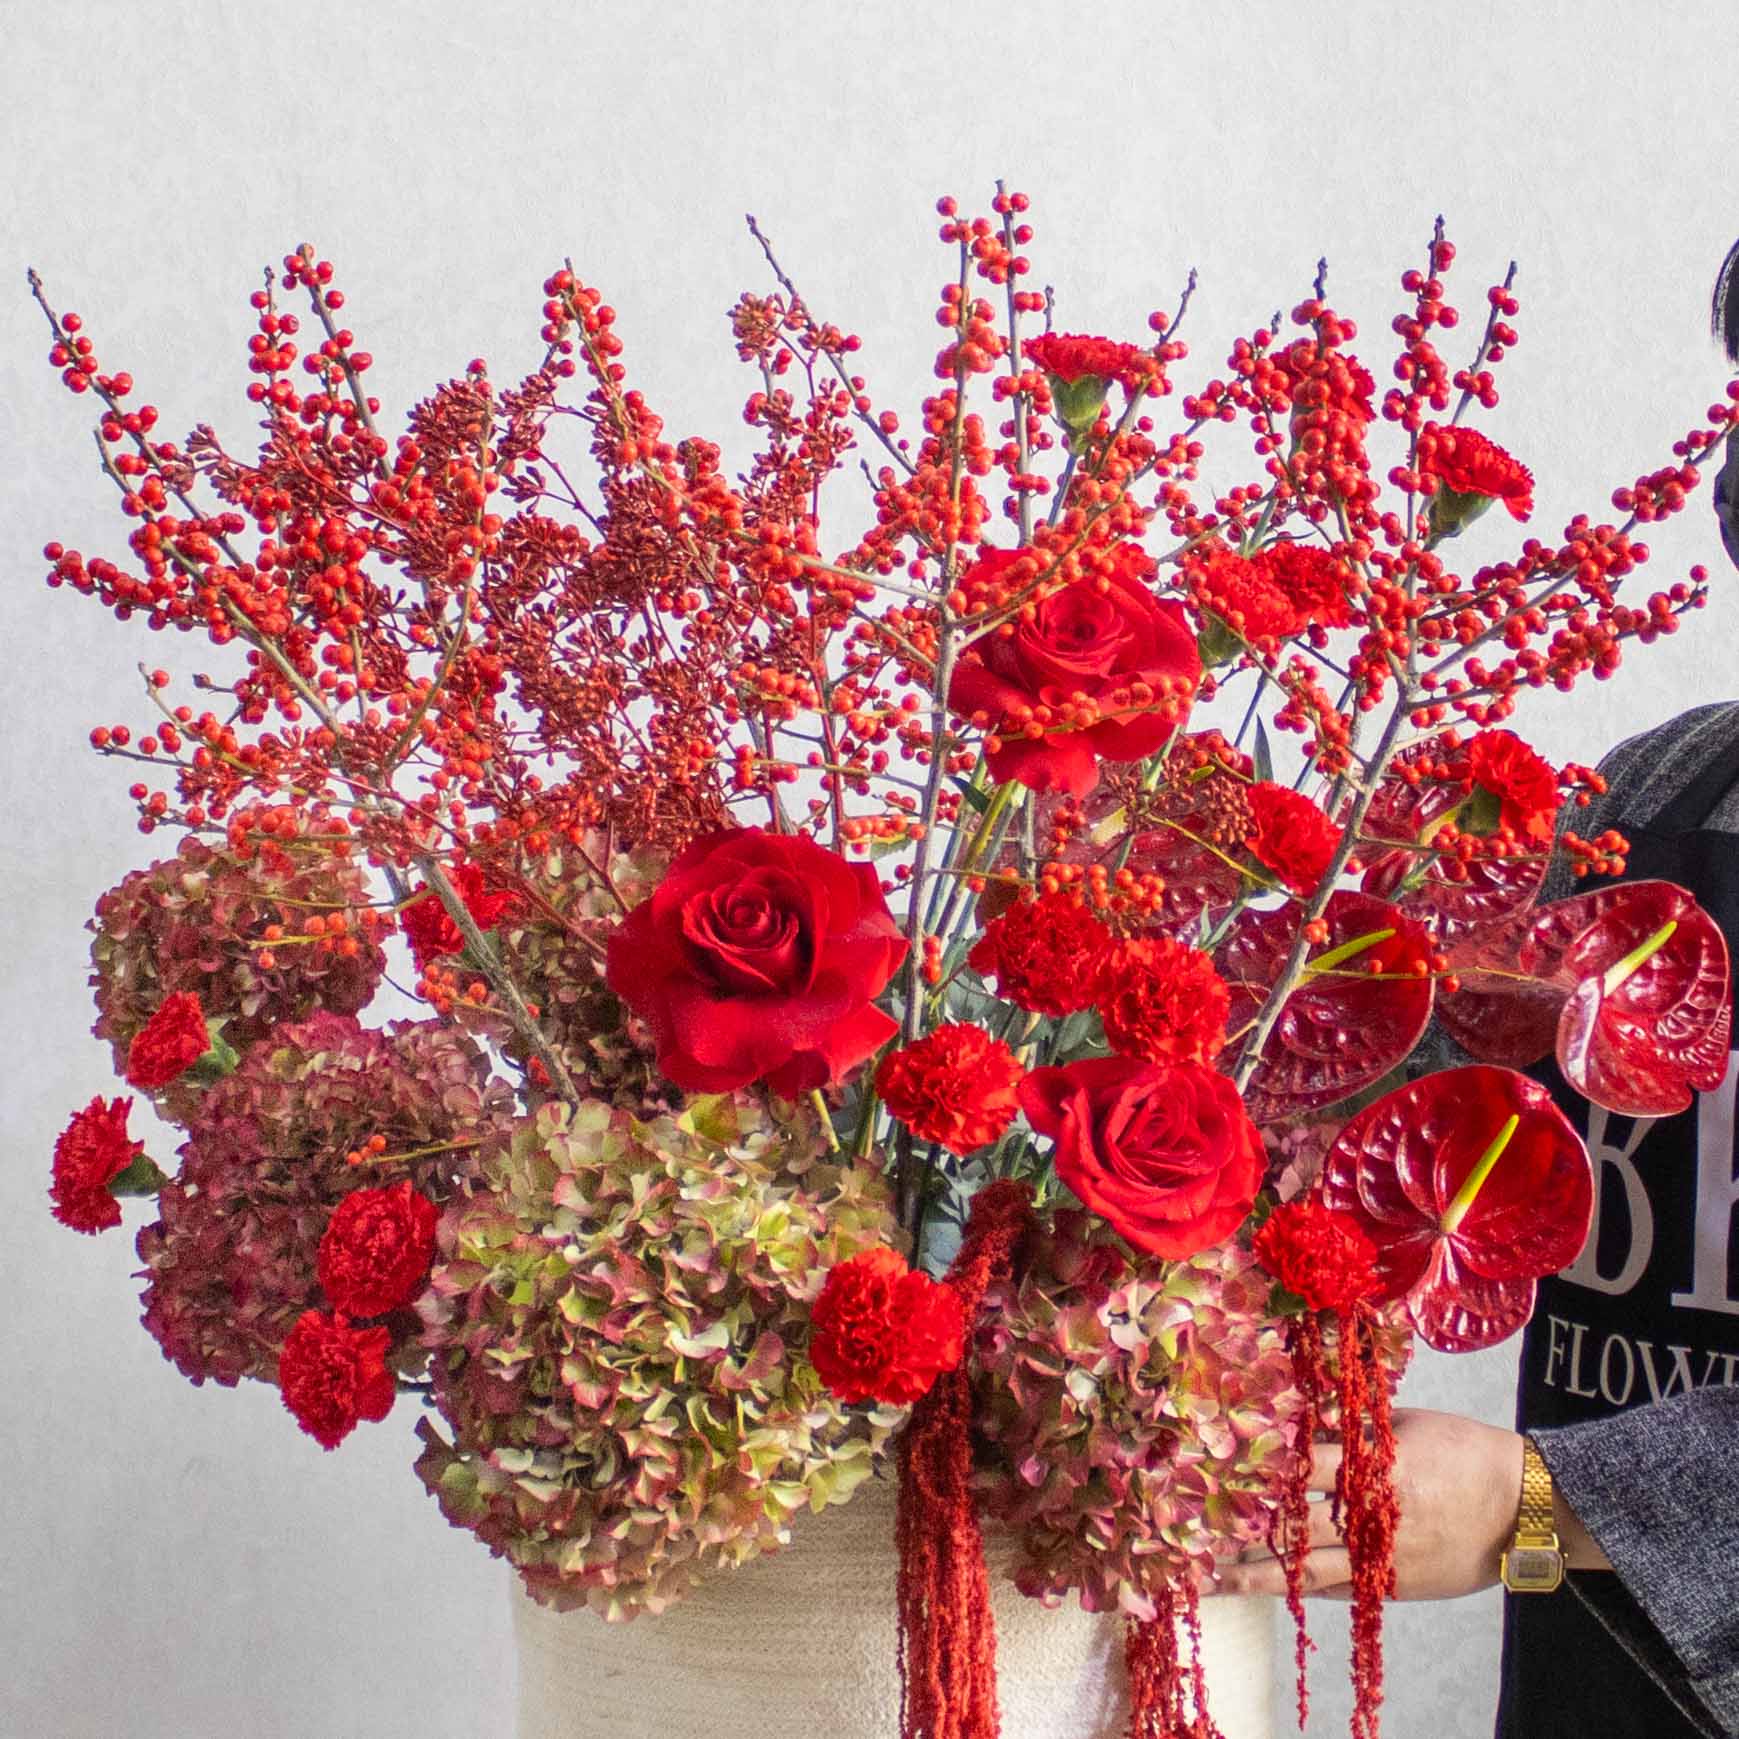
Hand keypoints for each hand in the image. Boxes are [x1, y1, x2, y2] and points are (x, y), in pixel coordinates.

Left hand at [1206, 1408, 1528, 1601]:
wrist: (1521, 1504)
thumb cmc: (1460, 1450)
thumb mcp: (1401, 1424)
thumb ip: (1348, 1426)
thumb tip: (1297, 1412)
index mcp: (1371, 1466)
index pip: (1298, 1465)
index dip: (1255, 1466)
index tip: (1210, 1465)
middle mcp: (1368, 1515)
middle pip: (1291, 1523)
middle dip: (1241, 1525)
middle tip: (1190, 1529)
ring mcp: (1380, 1556)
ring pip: (1307, 1569)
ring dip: (1256, 1572)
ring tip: (1210, 1576)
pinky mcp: (1393, 1585)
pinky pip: (1339, 1591)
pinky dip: (1302, 1588)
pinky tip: (1268, 1588)